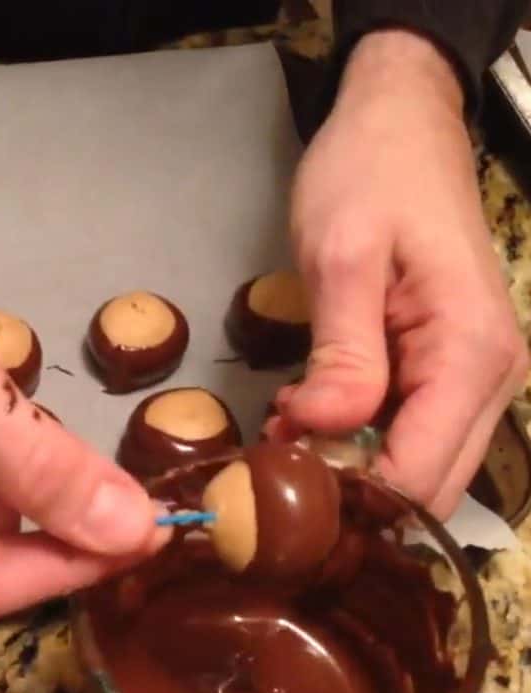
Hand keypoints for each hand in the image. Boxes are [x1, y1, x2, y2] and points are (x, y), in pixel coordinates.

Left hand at [273, 29, 528, 517]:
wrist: (398, 124)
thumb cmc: (368, 178)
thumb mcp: (342, 259)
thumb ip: (343, 354)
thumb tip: (326, 432)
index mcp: (470, 355)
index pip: (421, 473)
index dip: (354, 500)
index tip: (281, 496)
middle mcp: (490, 379)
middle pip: (426, 482)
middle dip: (349, 491)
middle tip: (268, 468)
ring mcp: (473, 375)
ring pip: (417, 461)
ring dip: (348, 464)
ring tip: (277, 434)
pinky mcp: (446, 366)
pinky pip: (408, 426)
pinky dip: (356, 435)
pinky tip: (301, 414)